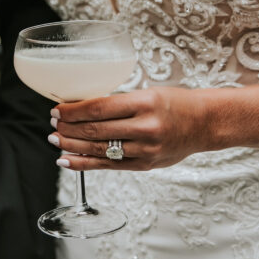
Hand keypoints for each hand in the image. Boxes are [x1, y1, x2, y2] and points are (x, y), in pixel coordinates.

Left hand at [48, 88, 205, 170]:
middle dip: (68, 127)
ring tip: (55, 139)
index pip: (99, 108)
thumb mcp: (148, 93)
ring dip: (71, 145)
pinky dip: (84, 164)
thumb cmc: (175, 103)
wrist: (206, 123)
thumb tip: (81, 108)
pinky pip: (109, 165)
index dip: (73, 110)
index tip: (57, 109)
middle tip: (52, 123)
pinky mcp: (145, 165)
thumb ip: (119, 103)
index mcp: (145, 103)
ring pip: (99, 149)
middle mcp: (145, 127)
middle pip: (95, 130)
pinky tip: (67, 160)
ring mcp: (145, 149)